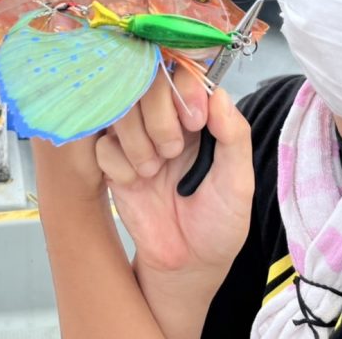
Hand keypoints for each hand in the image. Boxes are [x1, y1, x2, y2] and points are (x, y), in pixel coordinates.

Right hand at [98, 69, 253, 281]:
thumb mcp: (238, 182)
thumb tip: (219, 94)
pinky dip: (120, 165)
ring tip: (155, 172)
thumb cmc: (218, 223)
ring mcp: (137, 139)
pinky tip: (137, 184)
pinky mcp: (114, 162)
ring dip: (138, 142)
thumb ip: (233, 136)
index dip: (183, 89)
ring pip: (121, 110)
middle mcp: (166, 121)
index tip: (194, 120)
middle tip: (174, 151)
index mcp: (198, 117)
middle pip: (146, 85)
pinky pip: (103, 145)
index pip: (183, 75)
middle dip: (159, 118)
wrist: (187, 265)